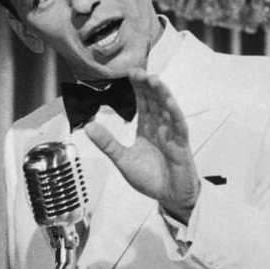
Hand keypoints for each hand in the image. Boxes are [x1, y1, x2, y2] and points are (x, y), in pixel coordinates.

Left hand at [84, 70, 201, 222]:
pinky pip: (179, 125)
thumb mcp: (123, 160)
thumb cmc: (150, 178)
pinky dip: (174, 113)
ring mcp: (172, 134)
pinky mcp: (181, 144)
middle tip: (137, 70)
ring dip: (161, 93)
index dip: (137, 88)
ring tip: (152, 79)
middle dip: (147, 85)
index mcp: (147, 128)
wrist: (169, 197)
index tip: (129, 73)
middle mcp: (160, 127)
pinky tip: (169, 101)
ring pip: (167, 108)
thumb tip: (87, 127)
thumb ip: (107, 143)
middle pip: (154, 100)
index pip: (143, 102)